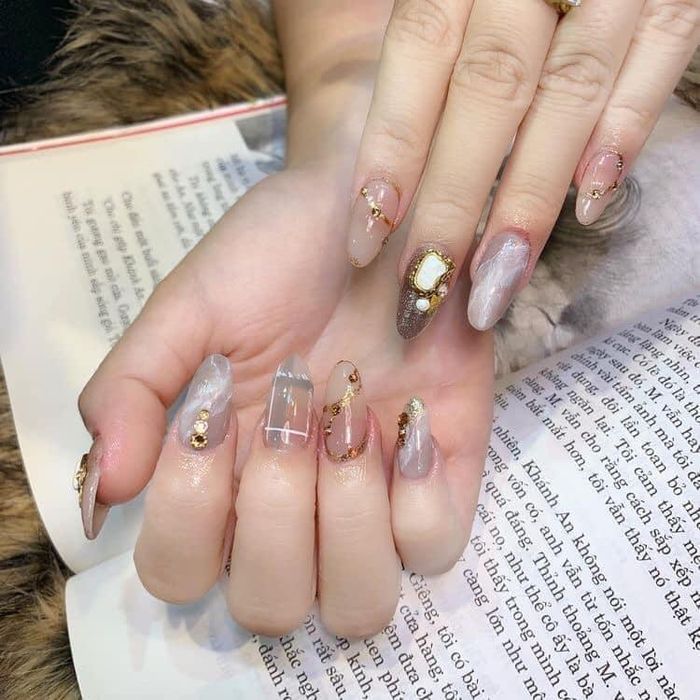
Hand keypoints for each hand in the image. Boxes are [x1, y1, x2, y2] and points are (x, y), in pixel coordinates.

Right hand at [77, 157, 493, 636]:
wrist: (374, 206)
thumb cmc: (277, 253)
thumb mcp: (187, 307)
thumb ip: (131, 390)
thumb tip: (104, 493)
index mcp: (221, 473)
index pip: (179, 570)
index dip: (187, 511)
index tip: (216, 406)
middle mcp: (296, 505)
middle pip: (271, 604)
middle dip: (272, 511)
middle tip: (290, 408)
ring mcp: (376, 499)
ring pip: (359, 604)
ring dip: (344, 516)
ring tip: (349, 417)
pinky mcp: (446, 476)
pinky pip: (436, 548)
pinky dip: (418, 498)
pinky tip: (407, 420)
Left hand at [346, 0, 699, 337]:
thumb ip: (424, 47)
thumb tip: (381, 164)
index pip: (418, 52)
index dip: (391, 149)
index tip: (366, 241)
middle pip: (488, 92)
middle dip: (454, 201)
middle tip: (426, 287)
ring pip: (569, 93)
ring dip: (530, 197)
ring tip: (495, 280)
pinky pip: (660, 59)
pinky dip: (624, 133)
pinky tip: (590, 203)